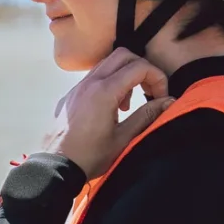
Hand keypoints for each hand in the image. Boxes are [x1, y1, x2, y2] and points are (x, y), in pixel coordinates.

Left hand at [44, 45, 171, 177]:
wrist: (55, 167)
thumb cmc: (89, 157)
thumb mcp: (123, 139)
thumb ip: (147, 116)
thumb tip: (168, 101)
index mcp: (104, 92)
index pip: (139, 67)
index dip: (157, 78)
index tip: (161, 97)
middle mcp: (89, 83)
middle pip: (123, 55)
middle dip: (142, 69)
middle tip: (149, 91)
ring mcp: (77, 87)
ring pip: (107, 64)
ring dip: (125, 75)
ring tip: (128, 103)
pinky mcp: (70, 95)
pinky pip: (93, 76)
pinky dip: (109, 82)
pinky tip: (111, 107)